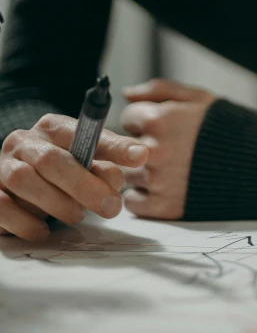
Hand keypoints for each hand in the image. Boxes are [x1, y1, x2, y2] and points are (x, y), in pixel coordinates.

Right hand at [0, 114, 148, 240]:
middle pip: (53, 160)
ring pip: (26, 181)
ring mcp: (3, 167)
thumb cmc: (56, 172)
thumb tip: (132, 163)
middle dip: (86, 185)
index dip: (113, 145)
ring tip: (78, 216)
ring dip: (57, 203)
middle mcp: (24, 142)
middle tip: (112, 206)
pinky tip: (44, 230)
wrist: (12, 183)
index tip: (141, 157)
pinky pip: (4, 207)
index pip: (83, 132)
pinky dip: (27, 222)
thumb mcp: (83, 161)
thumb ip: (105, 163)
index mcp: (52, 128)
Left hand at [120, 78, 216, 219]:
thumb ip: (159, 90)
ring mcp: (158, 180)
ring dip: (144, 171)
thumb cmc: (230, 129)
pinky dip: (144, 196)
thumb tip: (127, 93)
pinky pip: (132, 202)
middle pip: (125, 147)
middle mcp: (154, 150)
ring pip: (128, 174)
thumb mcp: (198, 98)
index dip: (144, 120)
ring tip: (171, 168)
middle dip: (141, 146)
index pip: (127, 117)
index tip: (162, 126)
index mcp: (161, 119)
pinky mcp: (163, 206)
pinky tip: (166, 187)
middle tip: (167, 149)